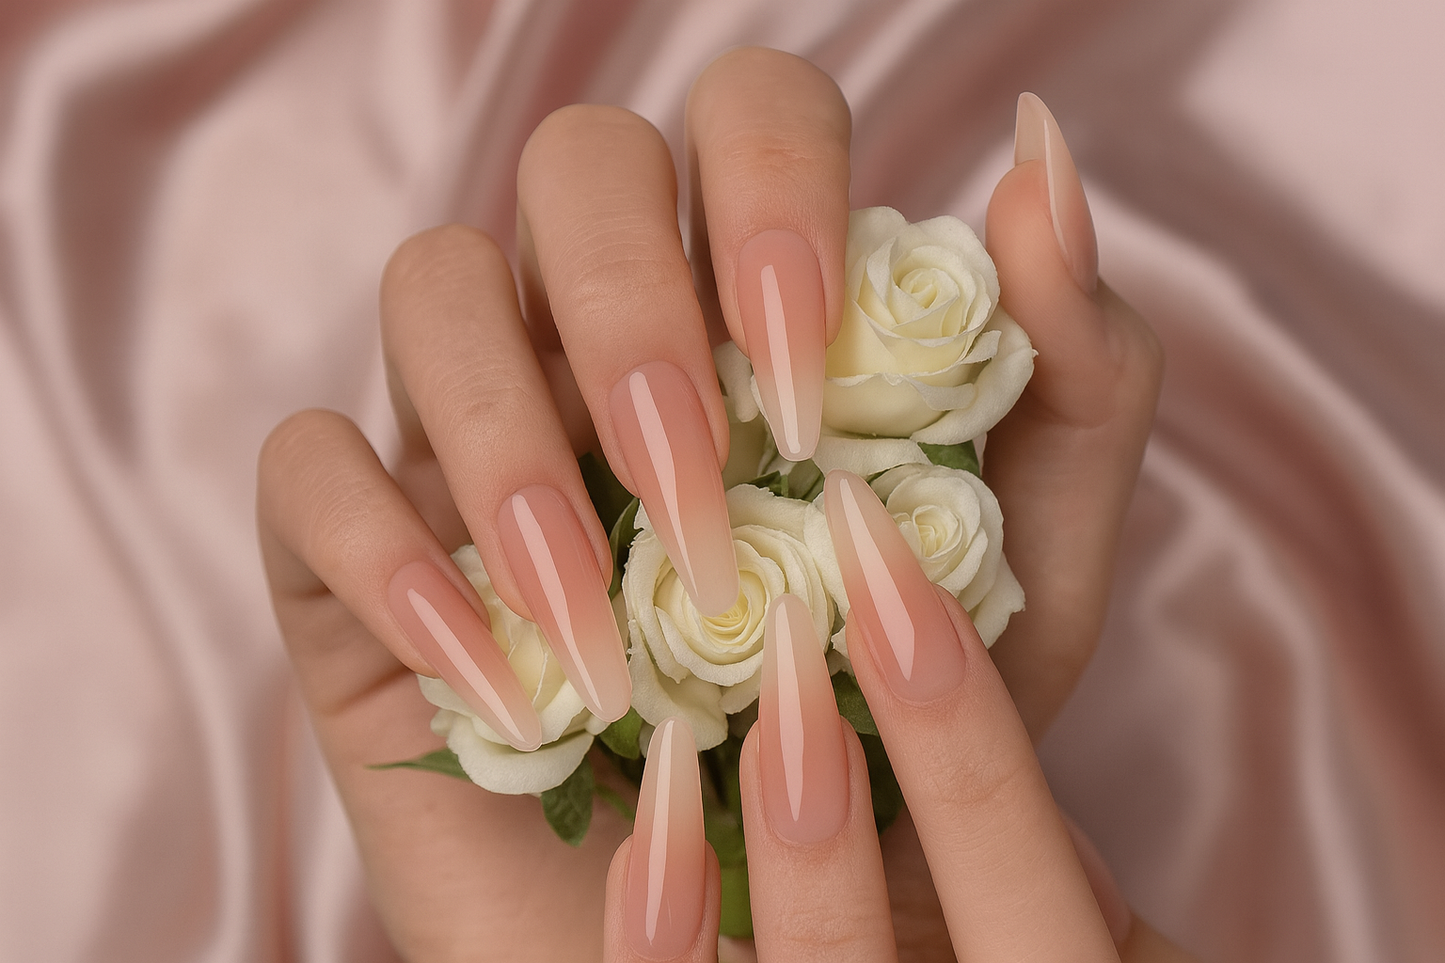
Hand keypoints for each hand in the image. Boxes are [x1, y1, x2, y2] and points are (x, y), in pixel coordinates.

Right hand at [255, 44, 1161, 960]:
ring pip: (431, 287)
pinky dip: (382, 553)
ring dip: (510, 437)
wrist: (777, 907)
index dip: (769, 191)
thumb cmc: (902, 718)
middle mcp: (607, 326)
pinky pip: (308, 471)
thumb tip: (1042, 167)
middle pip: (573, 162)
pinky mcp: (360, 546)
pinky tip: (493, 673)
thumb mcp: (1027, 564)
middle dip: (633, 306)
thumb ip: (1068, 372)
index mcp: (759, 298)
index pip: (743, 116)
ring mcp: (474, 422)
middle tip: (704, 486)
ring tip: (601, 615)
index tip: (813, 377)